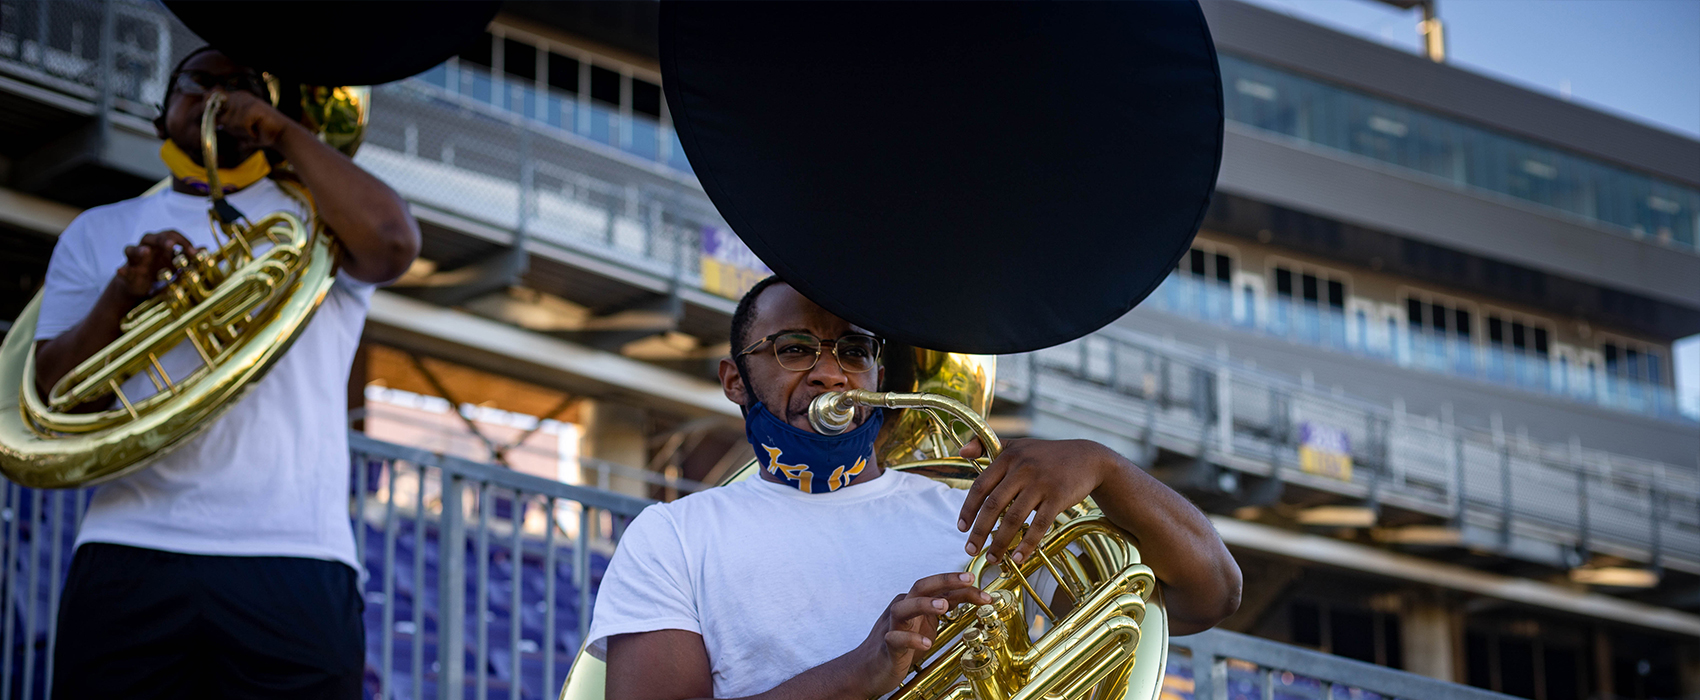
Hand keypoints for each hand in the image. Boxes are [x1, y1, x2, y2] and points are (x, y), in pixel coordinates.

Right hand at [116, 230, 197, 299]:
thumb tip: (205, 249)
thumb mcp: (177, 264)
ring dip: (138, 250)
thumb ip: (189, 257)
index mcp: (161, 244)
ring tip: (145, 252)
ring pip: (131, 249)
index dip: (182, 241)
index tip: (194, 253)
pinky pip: (123, 270)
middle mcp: (147, 248)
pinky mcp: (128, 272)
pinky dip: (123, 270)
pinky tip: (121, 271)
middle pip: (151, 237)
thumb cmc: (161, 270)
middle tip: (171, 245)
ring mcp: (135, 260)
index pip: (171, 234)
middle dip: (161, 239)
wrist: (142, 286)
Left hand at [214, 89, 299, 150]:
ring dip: (241, 132)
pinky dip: (248, 132)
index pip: (210, 97)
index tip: (217, 120)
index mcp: (235, 97)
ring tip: (253, 131)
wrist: (282, 135)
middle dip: (229, 127)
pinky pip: (240, 124)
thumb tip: (209, 120)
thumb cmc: (259, 133)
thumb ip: (223, 121)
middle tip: (246, 130)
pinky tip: (257, 131)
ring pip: (229, 122)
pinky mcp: (252, 108)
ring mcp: (246, 100)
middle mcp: (239, 95)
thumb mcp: (237, 127)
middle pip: (218, 114)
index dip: (208, 107)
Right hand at [852, 572, 989, 695]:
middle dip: (945, 580)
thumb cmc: (899, 644)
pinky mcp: (887, 645)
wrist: (869, 668)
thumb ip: (943, 607)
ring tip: (943, 605)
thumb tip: (968, 594)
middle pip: (920, 586)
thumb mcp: (927, 623)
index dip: (963, 588)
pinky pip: (896, 639)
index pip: (938, 588)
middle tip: (968, 580)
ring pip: (903, 608)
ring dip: (923, 604)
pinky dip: (911, 639)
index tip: (985, 593)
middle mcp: (902, 608)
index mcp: (913, 601)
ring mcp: (892, 626)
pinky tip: (925, 643)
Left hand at [957, 438, 1117, 565]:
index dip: (968, 508)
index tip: (961, 527)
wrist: (1087, 458)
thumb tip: (961, 451)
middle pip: (993, 505)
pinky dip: (1027, 544)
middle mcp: (1022, 468)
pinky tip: (1018, 558)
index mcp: (1008, 457)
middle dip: (979, 531)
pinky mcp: (1058, 497)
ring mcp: (1041, 483)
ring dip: (1000, 542)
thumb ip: (986, 444)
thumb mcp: (1016, 445)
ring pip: (1014, 518)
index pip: (980, 485)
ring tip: (993, 558)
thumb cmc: (1046, 455)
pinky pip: (1039, 525)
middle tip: (971, 549)